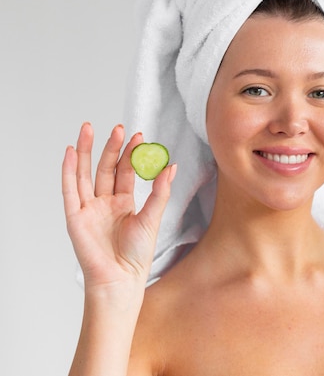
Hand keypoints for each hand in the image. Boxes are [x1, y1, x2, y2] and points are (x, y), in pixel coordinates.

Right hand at [62, 123, 175, 290]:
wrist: (121, 278)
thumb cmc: (137, 254)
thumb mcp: (153, 218)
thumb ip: (160, 191)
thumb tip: (172, 166)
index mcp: (124, 203)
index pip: (126, 172)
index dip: (131, 154)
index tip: (139, 136)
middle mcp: (105, 203)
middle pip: (105, 168)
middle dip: (111, 147)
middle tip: (119, 128)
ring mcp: (88, 208)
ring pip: (85, 173)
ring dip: (85, 151)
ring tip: (88, 128)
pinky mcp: (75, 216)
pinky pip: (69, 189)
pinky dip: (68, 170)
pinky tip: (69, 152)